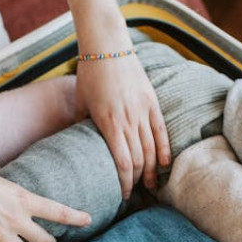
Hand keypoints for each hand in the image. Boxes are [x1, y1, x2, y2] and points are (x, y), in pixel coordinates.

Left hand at [75, 54, 170, 198]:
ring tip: (150, 185)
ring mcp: (142, 110)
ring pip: (152, 148)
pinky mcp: (152, 101)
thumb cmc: (90, 73)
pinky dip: (165, 149)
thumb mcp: (80, 102)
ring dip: (152, 170)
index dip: (125, 183)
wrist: (108, 46)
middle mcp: (128, 120)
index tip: (123, 195)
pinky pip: (161, 131)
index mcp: (108, 123)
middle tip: (136, 193)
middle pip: (139, 160)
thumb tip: (77, 144)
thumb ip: (80, 124)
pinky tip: (164, 164)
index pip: (122, 163)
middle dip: (137, 180)